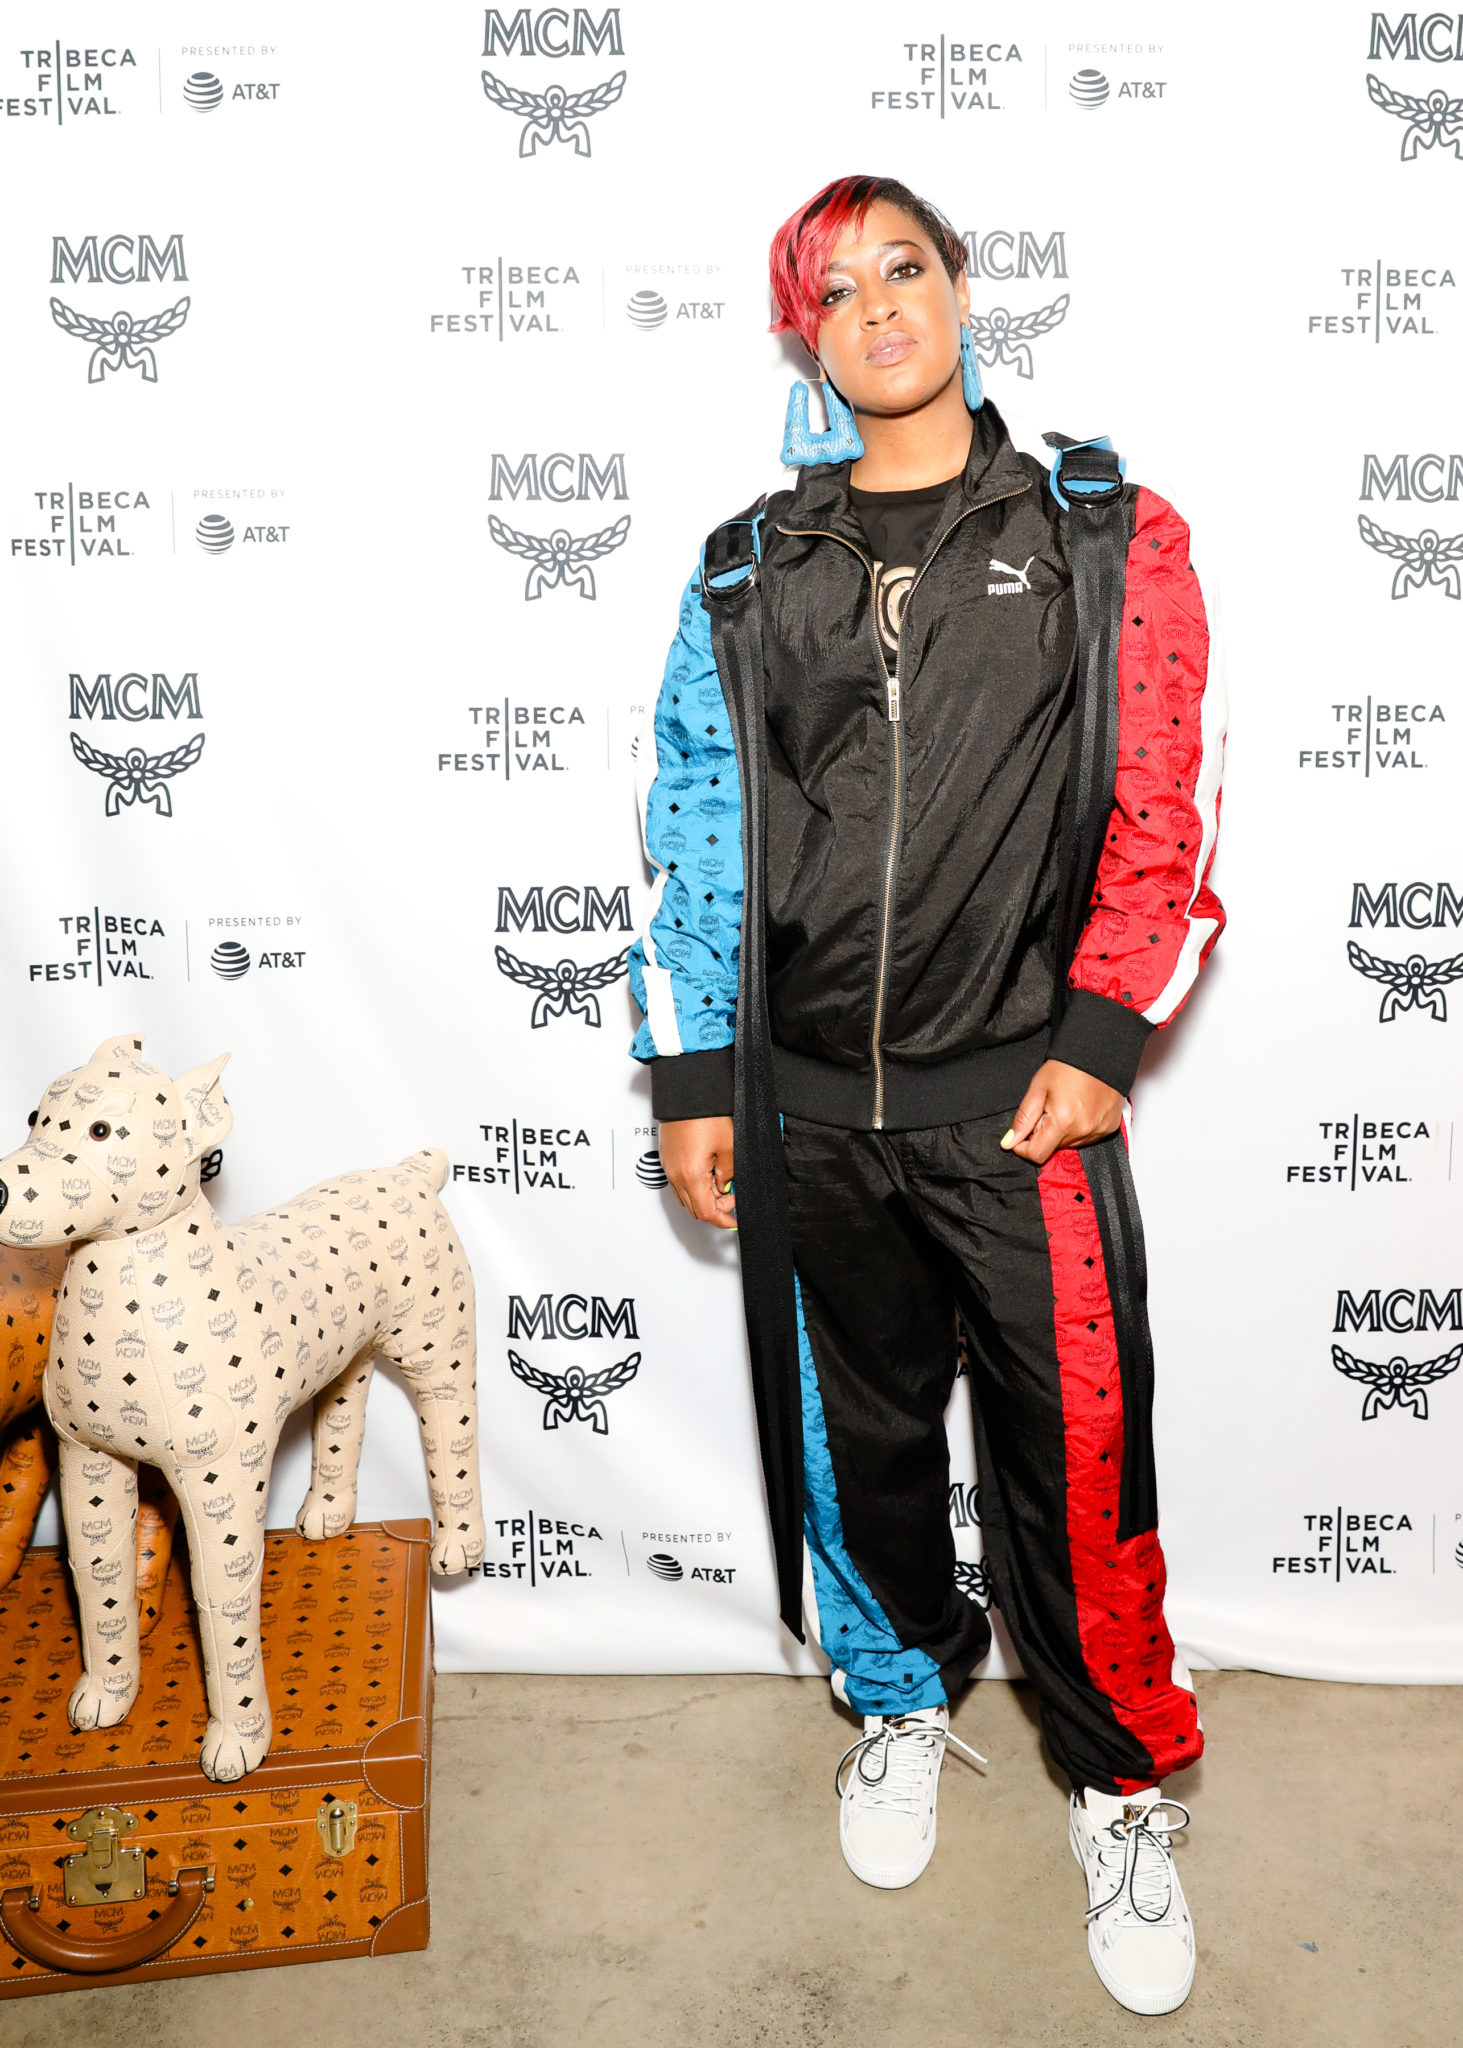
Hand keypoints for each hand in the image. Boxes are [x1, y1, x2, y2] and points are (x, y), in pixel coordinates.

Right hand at [659, 1116, 736, 1229]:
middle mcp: (676, 1175)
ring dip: (704, 1198)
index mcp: (691, 1175)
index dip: (723, 1220)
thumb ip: (729, 1174)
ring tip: (721, 1184)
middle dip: (716, 1209)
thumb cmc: (705, 1115)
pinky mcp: (667, 1159)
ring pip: (686, 1198)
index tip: (734, 1221)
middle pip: (694, 1209)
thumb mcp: (729, 1146)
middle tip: (732, 1197)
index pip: (706, 1212)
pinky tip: (708, 1175)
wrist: (687, 1094)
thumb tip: (726, 1187)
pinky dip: (694, 1187)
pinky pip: (679, 1184)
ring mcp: (669, 1167)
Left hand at [1001, 1060, 1123, 1165]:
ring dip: (1063, 1131)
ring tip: (1066, 1105)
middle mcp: (1082, 1131)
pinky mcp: (1109, 1128)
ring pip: (1070, 1144)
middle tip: (1049, 1108)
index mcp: (1062, 1122)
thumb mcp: (1037, 1089)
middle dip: (1045, 1133)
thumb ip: (1023, 1119)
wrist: (1099, 1054)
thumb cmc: (1067, 1067)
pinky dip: (1079, 1128)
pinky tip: (1081, 1108)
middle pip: (1053, 1148)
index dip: (1023, 1147)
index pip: (1037, 1154)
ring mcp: (1098, 1131)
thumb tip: (1009, 1142)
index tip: (1021, 1136)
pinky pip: (1087, 1138)